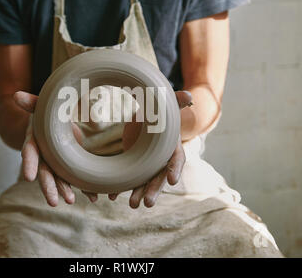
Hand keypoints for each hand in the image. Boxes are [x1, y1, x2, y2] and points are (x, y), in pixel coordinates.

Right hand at [14, 91, 86, 206]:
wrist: (59, 118)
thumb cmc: (48, 113)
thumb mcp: (42, 107)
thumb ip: (32, 102)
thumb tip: (16, 96)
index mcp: (35, 140)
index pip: (30, 152)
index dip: (29, 164)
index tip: (28, 177)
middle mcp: (44, 154)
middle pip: (44, 172)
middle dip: (48, 187)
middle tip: (52, 202)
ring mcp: (56, 162)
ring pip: (59, 178)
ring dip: (64, 190)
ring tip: (70, 201)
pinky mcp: (69, 165)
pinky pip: (76, 178)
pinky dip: (84, 188)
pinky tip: (92, 197)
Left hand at [119, 90, 192, 207]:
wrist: (147, 118)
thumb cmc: (160, 112)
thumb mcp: (167, 107)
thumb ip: (176, 102)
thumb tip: (189, 96)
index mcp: (172, 147)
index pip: (177, 159)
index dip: (175, 169)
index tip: (173, 181)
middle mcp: (161, 160)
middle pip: (160, 177)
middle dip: (154, 190)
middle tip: (148, 204)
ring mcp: (148, 166)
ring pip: (144, 182)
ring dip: (138, 193)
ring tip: (132, 205)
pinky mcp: (135, 166)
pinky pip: (129, 179)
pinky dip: (121, 188)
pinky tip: (112, 196)